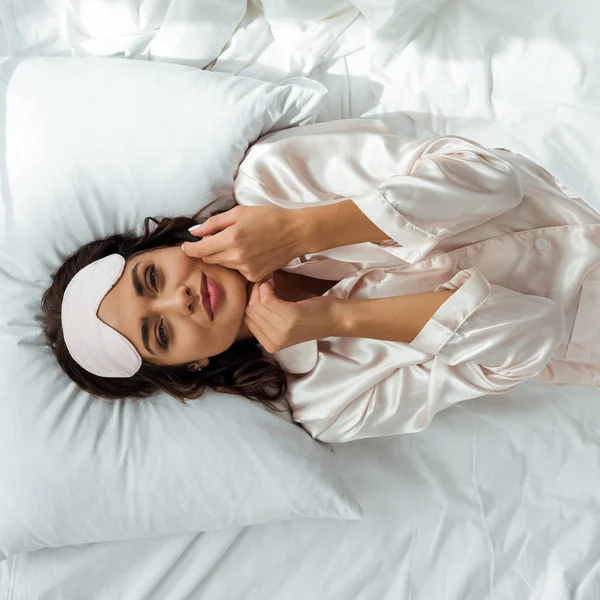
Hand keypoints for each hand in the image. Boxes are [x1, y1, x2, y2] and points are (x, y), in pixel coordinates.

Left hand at [181, 206, 307, 281]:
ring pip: (223, 265)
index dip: (189, 249)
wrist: (295, 233)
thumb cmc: (268, 217)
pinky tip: (250, 254)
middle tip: (219, 239)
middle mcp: (236, 257)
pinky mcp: (254, 276)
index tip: (186, 246)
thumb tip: (194, 233)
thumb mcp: (239, 212)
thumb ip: (214, 223)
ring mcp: (246, 269)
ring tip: (240, 244)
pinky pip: (237, 272)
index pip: (199, 250)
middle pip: (209, 259)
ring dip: (223, 256)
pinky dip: (238, 264)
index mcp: (231, 238)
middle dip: (208, 250)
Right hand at [243, 280, 340, 352]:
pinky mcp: (290, 318)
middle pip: (248, 312)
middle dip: (253, 293)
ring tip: (269, 280)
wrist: (335, 318)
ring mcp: (281, 331)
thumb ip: (266, 316)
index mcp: (270, 345)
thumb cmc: (311, 315)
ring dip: (260, 287)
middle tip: (262, 281)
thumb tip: (246, 295)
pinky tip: (273, 282)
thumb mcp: (284, 322)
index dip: (248, 301)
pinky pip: (266, 298)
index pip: (246, 320)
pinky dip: (267, 287)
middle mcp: (274, 342)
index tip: (256, 288)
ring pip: (256, 304)